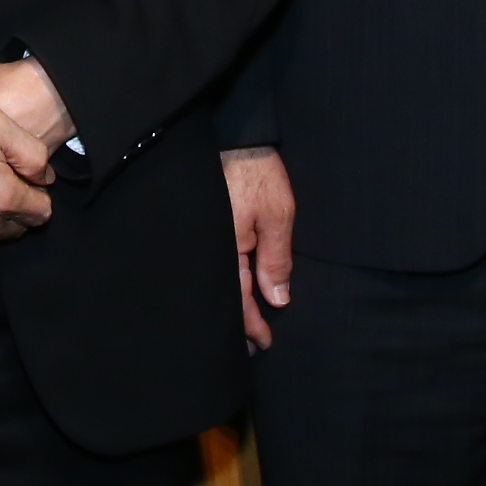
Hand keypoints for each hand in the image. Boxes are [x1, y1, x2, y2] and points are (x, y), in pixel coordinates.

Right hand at [223, 146, 294, 350]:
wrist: (236, 136)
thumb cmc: (257, 173)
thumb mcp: (277, 215)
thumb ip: (276, 260)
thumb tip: (277, 300)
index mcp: (227, 250)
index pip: (238, 300)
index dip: (251, 325)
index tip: (263, 345)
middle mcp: (212, 248)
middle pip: (223, 297)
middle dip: (237, 325)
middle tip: (250, 350)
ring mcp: (208, 238)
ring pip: (218, 282)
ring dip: (231, 306)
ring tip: (241, 330)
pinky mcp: (207, 227)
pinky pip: (216, 264)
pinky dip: (226, 283)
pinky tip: (233, 291)